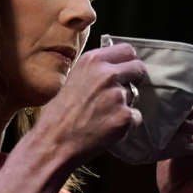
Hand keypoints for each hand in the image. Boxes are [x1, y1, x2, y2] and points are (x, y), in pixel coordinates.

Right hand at [33, 43, 145, 169]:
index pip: (127, 50)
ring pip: (135, 96)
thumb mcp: (73, 78)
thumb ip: (95, 71)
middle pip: (138, 69)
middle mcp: (107, 74)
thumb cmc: (59, 114)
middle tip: (121, 93)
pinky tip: (107, 128)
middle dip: (134, 80)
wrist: (54, 142)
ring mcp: (117, 95)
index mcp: (92, 60)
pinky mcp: (124, 116)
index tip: (126, 70)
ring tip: (102, 116)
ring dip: (125, 105)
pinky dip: (125, 124)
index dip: (128, 62)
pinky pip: (136, 117)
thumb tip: (115, 68)